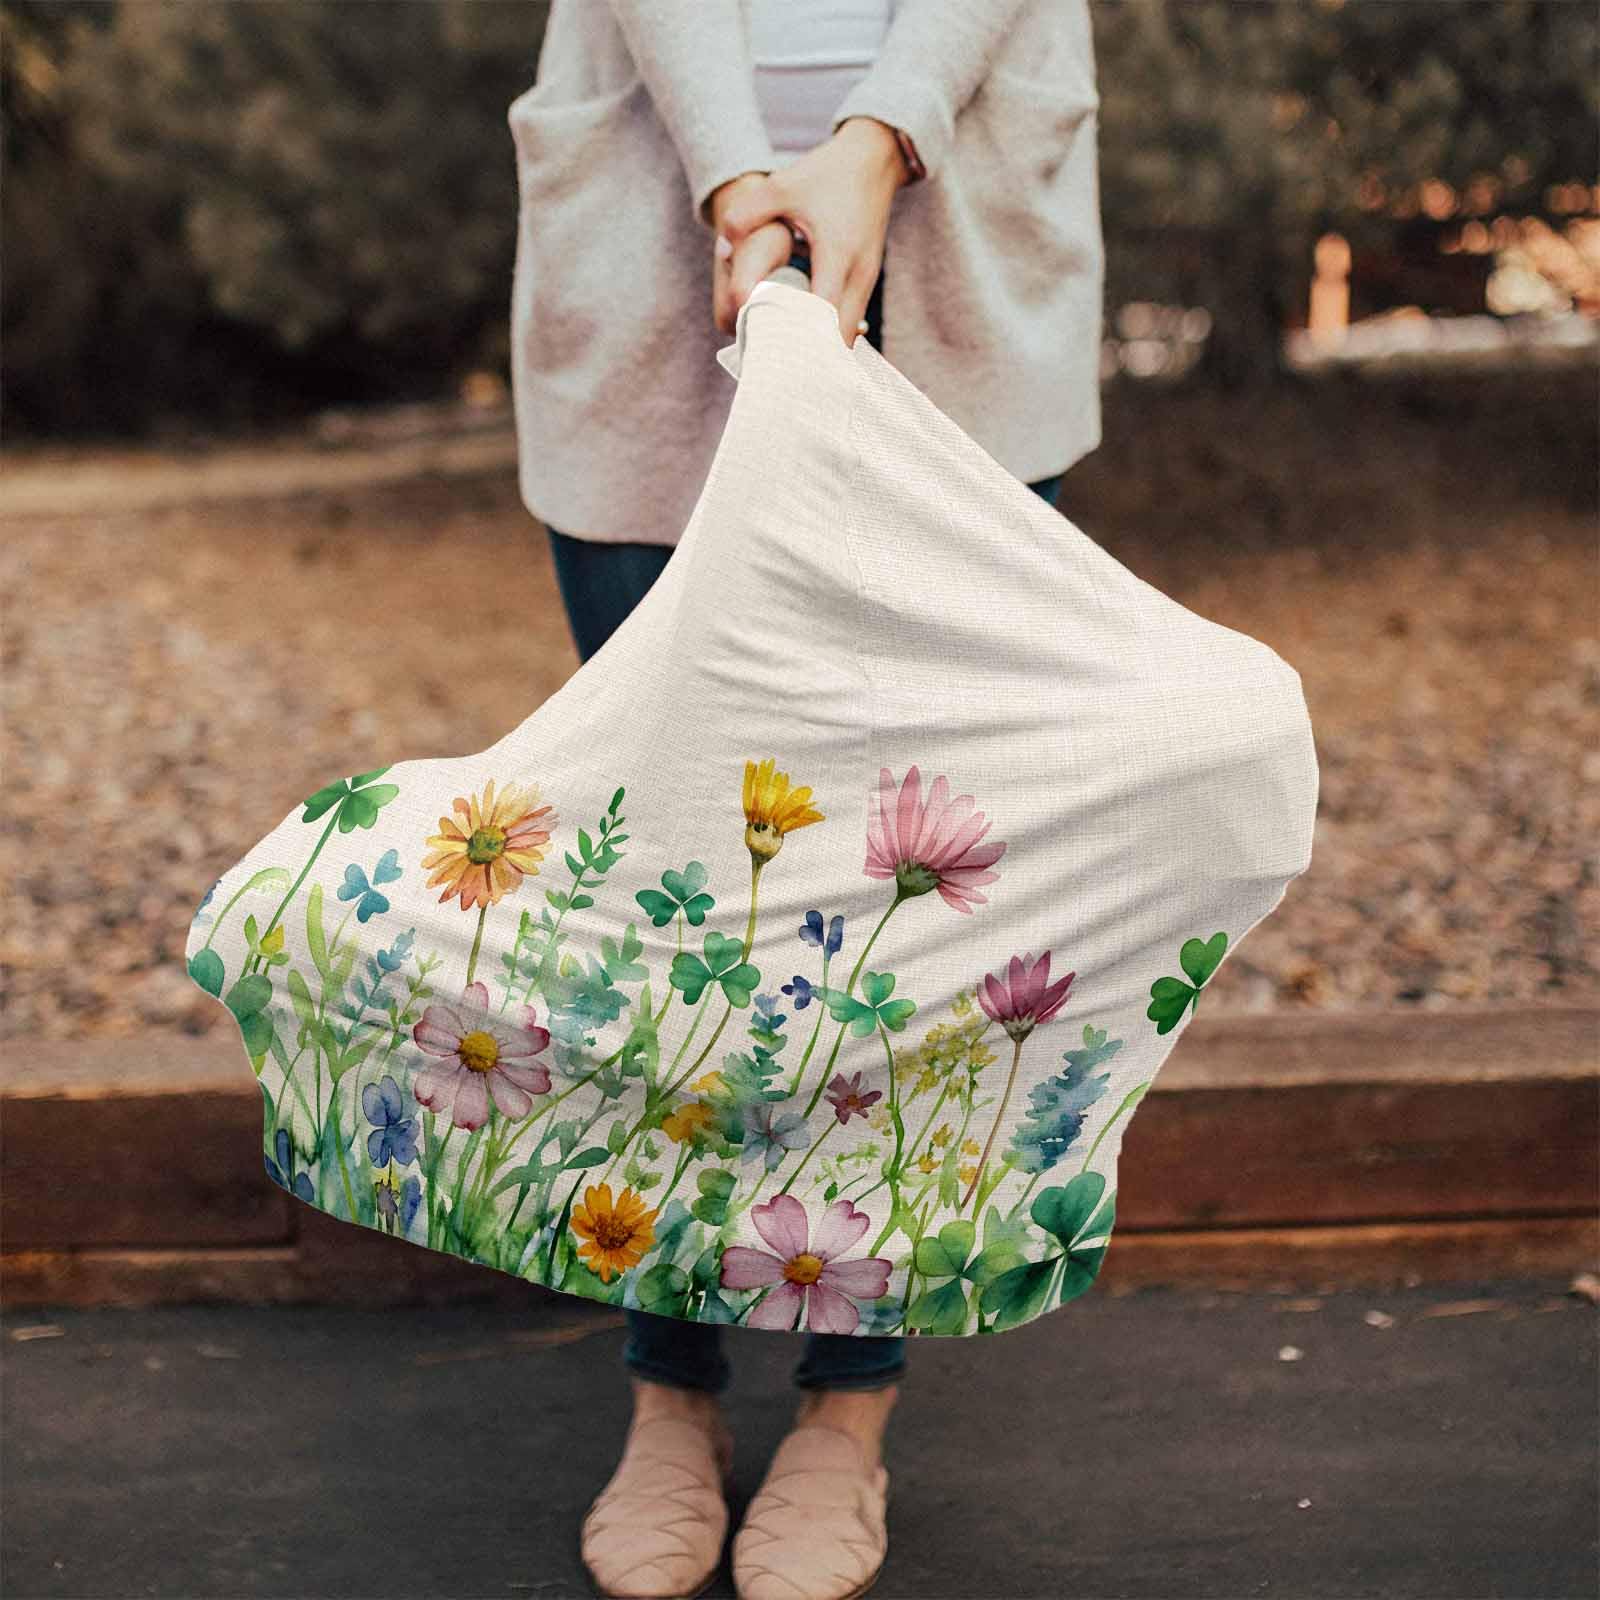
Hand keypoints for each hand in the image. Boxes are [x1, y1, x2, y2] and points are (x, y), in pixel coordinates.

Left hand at [713, 118, 909, 345]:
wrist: (873, 159)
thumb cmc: (827, 173)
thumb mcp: (782, 186)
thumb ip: (746, 214)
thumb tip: (721, 250)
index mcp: (837, 255)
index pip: (822, 318)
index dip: (799, 342)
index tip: (773, 357)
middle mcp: (858, 275)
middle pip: (839, 339)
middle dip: (810, 357)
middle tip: (775, 367)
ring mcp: (867, 281)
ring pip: (846, 334)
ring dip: (820, 347)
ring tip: (786, 357)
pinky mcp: (866, 281)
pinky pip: (848, 320)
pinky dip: (828, 333)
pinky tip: (802, 337)